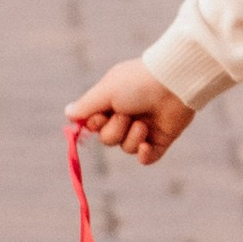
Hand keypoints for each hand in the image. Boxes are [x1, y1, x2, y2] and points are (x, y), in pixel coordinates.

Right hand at [67, 60, 194, 167]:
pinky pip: (147, 158)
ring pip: (127, 148)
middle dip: (114, 130)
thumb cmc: (138, 82)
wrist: (174, 82)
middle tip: (126, 114)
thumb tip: (68, 114)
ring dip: (132, 137)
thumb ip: (87, 105)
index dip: (94, 126)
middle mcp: (127, 116)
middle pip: (108, 139)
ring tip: (143, 122)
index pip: (94, 125)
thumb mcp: (106, 91)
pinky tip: (145, 145)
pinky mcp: (161, 138)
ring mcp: (145, 128)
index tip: (100, 117)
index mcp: (112, 103)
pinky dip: (145, 155)